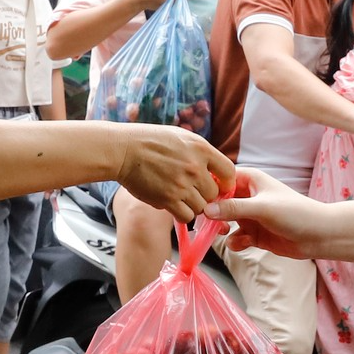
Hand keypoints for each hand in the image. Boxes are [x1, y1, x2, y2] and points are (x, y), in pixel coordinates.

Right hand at [116, 125, 234, 222]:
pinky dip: (182, 214)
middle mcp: (195, 167)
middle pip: (213, 194)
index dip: (226, 182)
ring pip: (201, 207)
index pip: (228, 171)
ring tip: (180, 197)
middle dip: (205, 195)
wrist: (124, 150)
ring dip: (193, 205)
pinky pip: (186, 216)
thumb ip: (199, 152)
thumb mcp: (180, 137)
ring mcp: (182, 185)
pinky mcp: (168, 199)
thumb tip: (213, 169)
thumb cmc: (149, 141)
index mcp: (201, 149)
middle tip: (193, 192)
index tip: (219, 185)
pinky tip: (173, 206)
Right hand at [208, 169, 321, 259]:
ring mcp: (250, 216)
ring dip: (221, 228)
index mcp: (250, 180)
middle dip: (213, 213)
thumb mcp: (262, 207)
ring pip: (224, 221)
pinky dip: (235, 241)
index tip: (200, 201)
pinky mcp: (254, 234)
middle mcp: (248, 196)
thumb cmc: (295, 213)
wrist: (318, 235)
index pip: (221, 178)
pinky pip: (235, 237)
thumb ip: (233, 208)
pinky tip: (243, 244)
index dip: (209, 188)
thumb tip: (206, 210)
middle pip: (219, 202)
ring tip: (226, 232)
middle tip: (208, 222)